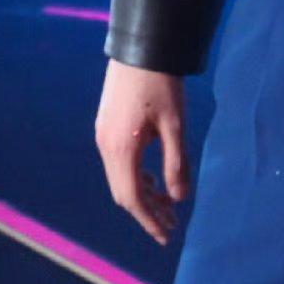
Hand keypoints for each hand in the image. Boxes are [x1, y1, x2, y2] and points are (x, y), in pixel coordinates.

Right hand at [95, 60, 190, 243]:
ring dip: (142, 194)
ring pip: (120, 178)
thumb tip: (180, 199)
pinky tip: (154, 177)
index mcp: (121, 149)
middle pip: (123, 193)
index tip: (167, 236)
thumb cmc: (161, 84)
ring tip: (167, 204)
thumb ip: (176, 163)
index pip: (132, 198)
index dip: (150, 220)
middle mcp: (105, 146)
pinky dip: (135, 177)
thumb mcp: (175, 125)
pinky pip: (118, 163)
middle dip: (147, 212)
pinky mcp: (106, 126)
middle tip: (171, 225)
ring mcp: (103, 135)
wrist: (140, 47)